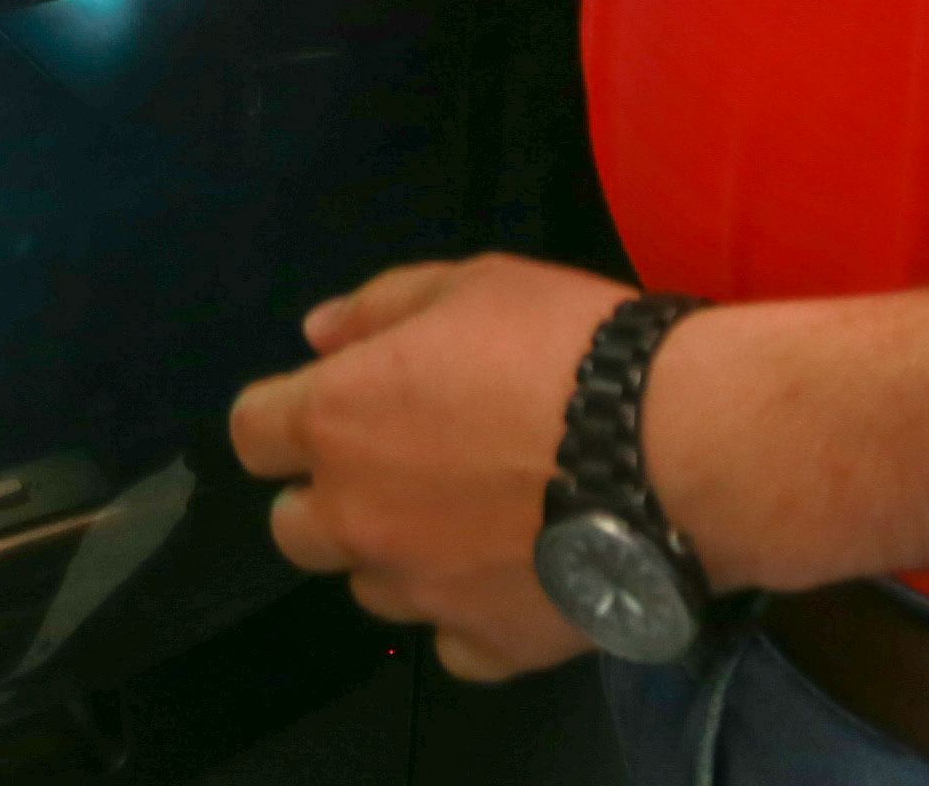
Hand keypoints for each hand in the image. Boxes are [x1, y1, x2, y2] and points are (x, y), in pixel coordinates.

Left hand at [230, 255, 632, 686]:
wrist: (678, 448)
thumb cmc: (567, 347)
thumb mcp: (472, 282)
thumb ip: (379, 308)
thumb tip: (316, 335)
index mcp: (339, 420)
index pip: (250, 435)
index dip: (284, 420)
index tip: (334, 407)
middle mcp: (360, 517)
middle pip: (294, 528)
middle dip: (331, 497)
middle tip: (405, 466)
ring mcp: (422, 592)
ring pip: (371, 589)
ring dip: (400, 556)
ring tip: (475, 519)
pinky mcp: (490, 644)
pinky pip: (453, 645)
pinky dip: (470, 617)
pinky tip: (515, 576)